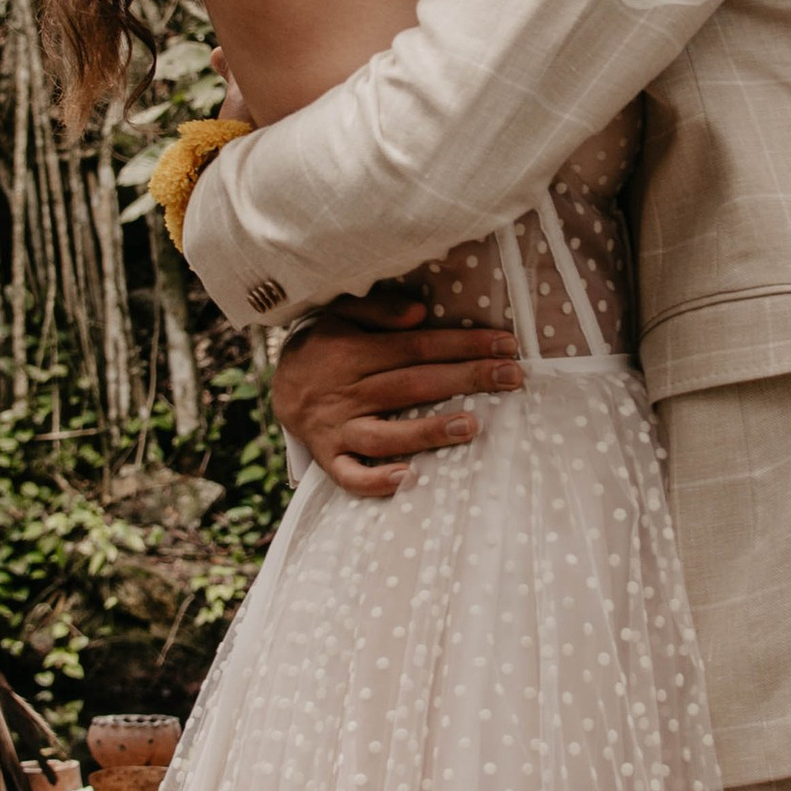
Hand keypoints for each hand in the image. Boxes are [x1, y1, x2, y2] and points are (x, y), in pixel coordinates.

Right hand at [274, 292, 521, 498]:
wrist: (277, 385)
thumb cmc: (324, 345)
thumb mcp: (341, 313)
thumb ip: (378, 309)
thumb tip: (420, 313)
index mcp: (351, 351)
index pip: (417, 346)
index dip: (463, 345)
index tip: (506, 345)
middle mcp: (344, 391)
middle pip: (412, 385)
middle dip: (466, 379)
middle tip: (513, 378)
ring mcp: (335, 428)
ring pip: (384, 434)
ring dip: (427, 432)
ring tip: (471, 426)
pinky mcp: (327, 457)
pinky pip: (349, 476)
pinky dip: (376, 481)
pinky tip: (409, 480)